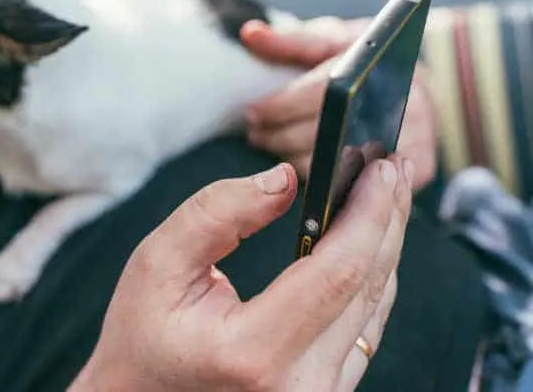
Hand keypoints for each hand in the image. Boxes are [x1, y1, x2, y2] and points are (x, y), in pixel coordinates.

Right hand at [70, 156, 413, 391]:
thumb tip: (285, 180)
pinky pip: (364, 327)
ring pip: (375, 307)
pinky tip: (370, 242)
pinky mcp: (324, 391)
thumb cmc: (142, 336)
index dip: (367, 214)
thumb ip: (216, 214)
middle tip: (393, 166)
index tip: (381, 167)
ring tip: (386, 194)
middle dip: (387, 218)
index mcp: (254, 353)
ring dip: (385, 243)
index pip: (335, 272)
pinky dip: (372, 276)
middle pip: (367, 286)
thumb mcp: (157, 263)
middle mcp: (300, 385)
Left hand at [242, 18, 436, 190]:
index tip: (253, 112)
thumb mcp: (332, 40)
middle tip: (255, 133)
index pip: (322, 91)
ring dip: (294, 159)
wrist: (418, 84)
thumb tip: (250, 34)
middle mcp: (406, 100)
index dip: (282, 105)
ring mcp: (417, 136)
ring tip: (271, 145)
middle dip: (280, 134)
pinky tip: (300, 165)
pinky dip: (324, 178)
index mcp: (386, 63)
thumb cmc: (366, 61)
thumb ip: (290, 41)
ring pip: (339, 162)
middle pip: (329, 131)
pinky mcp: (421, 167)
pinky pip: (359, 184)